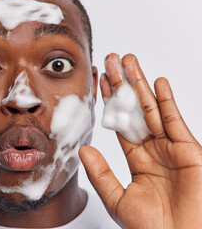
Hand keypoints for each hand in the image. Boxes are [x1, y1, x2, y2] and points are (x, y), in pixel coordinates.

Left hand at [79, 53, 201, 228]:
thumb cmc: (152, 228)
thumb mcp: (117, 199)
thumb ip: (101, 173)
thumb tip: (83, 150)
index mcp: (137, 159)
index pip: (120, 124)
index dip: (111, 102)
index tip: (101, 82)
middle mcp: (153, 149)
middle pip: (135, 110)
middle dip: (124, 85)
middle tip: (113, 60)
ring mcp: (171, 148)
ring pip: (153, 110)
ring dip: (141, 85)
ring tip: (129, 62)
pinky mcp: (189, 151)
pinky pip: (175, 121)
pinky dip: (166, 102)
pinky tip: (156, 83)